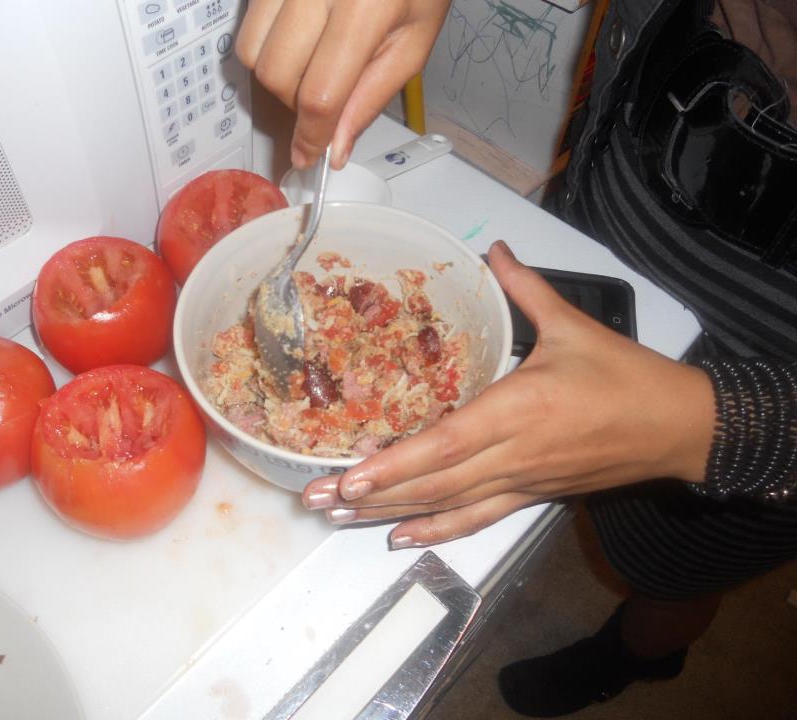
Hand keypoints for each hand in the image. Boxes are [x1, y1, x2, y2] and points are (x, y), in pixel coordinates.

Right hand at [235, 0, 451, 168]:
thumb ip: (371, 97)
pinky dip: (268, 43)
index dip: (311, 136)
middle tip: (326, 95)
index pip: (320, 94)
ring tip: (313, 61)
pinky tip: (300, 36)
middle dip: (296, 104)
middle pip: (277, 76)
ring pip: (252, 52)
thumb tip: (335, 147)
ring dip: (278, 74)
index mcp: (365, 6)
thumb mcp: (414, 42)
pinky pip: (248, 23)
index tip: (308, 156)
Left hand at [301, 241, 715, 547]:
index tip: (349, 475)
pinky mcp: (528, 497)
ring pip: (444, 506)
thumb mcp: (574, 326)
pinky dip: (436, 531)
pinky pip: (475, 519)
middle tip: (314, 498)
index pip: (444, 444)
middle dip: (368, 494)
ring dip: (388, 514)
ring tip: (337, 517)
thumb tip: (494, 251)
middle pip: (429, 484)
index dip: (395, 465)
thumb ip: (525, 288)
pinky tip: (398, 536)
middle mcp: (510, 455)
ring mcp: (518, 482)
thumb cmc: (625, 378)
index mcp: (517, 409)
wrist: (677, 428)